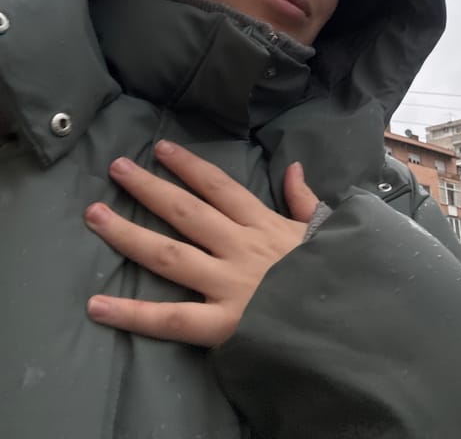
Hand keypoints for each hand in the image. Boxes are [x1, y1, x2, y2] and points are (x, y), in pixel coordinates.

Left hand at [84, 140, 318, 345]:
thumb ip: (304, 199)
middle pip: (185, 211)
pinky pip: (172, 319)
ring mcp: (228, 283)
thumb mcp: (324, 230)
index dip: (188, 166)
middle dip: (149, 187)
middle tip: (116, 167)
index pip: (219, 187)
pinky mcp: (223, 324)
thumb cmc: (337, 274)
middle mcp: (239, 247)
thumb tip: (293, 167)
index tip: (160, 149)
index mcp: (263, 225)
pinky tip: (97, 305)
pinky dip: (133, 314)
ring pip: (169, 255)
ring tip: (95, 215)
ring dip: (128, 234)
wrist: (353, 319)